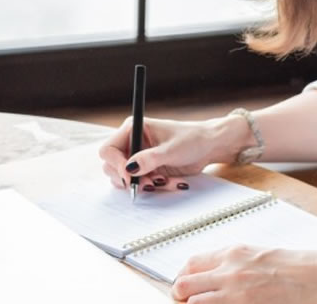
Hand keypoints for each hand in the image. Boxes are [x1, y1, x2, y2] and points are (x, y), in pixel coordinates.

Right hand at [98, 116, 232, 192]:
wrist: (208, 146)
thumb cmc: (192, 139)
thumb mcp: (171, 150)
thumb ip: (149, 159)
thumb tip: (129, 169)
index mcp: (133, 129)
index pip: (108, 149)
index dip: (115, 164)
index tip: (129, 176)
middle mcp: (132, 143)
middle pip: (112, 167)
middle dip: (130, 178)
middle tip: (150, 182)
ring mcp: (138, 158)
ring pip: (126, 179)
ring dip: (144, 184)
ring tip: (164, 181)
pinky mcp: (147, 170)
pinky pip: (141, 184)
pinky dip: (154, 187)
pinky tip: (172, 182)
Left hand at [171, 246, 316, 302]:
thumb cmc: (301, 268)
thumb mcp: (263, 256)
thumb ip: (238, 263)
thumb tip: (220, 275)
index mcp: (234, 252)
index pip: (192, 263)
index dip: (184, 277)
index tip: (186, 287)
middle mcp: (230, 269)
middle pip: (183, 284)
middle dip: (182, 295)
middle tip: (188, 302)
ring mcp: (235, 291)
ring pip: (192, 302)